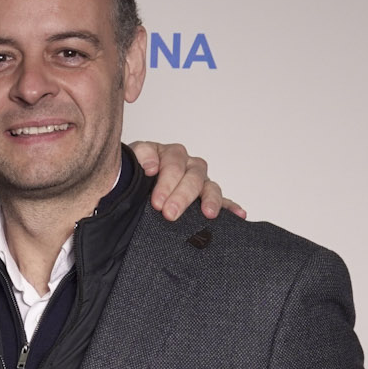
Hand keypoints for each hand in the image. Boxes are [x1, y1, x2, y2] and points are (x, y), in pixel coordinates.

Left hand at [128, 141, 246, 223]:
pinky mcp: (206, 197)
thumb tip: (150, 166)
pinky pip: (223, 200)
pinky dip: (231, 207)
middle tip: (169, 213)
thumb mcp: (129, 163)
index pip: (172, 162)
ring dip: (209, 199)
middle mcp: (186, 165)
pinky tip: (240, 214)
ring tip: (207, 213)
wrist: (127, 191)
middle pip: (191, 175)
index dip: (166, 180)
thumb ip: (138, 158)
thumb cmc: (130, 177)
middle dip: (181, 195)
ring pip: (209, 186)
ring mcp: (198, 181)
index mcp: (167, 154)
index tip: (156, 200)